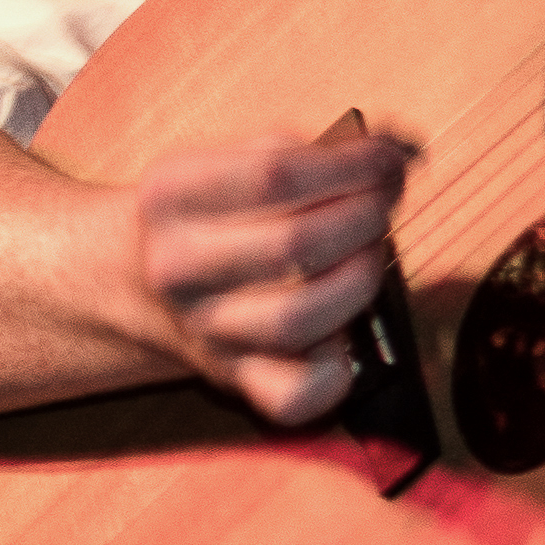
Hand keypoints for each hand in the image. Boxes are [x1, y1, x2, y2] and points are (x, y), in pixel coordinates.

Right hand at [133, 133, 410, 427]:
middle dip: (365, 220)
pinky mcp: (233, 377)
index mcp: (172, 195)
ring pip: (299, 318)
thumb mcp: (243, 158)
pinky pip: (292, 395)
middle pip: (294, 246)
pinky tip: (349, 336)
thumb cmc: (222, 209)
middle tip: (383, 206)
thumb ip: (326, 148)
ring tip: (371, 254)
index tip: (390, 162)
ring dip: (360, 280)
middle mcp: (177, 265)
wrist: (137, 278)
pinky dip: (335, 373)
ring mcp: (203, 328)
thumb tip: (406, 150)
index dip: (354, 167)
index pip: (276, 176)